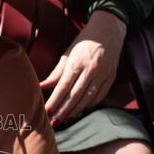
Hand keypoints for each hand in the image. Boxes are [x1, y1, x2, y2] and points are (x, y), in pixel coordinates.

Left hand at [40, 11, 126, 125]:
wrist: (109, 30)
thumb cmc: (84, 42)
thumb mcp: (68, 54)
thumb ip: (56, 72)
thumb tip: (41, 85)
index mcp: (77, 63)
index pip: (63, 87)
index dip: (55, 101)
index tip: (46, 112)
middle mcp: (91, 70)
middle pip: (75, 96)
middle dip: (64, 111)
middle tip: (54, 123)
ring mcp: (103, 74)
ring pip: (88, 98)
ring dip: (76, 111)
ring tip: (66, 119)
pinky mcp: (111, 77)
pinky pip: (100, 95)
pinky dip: (90, 105)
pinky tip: (81, 111)